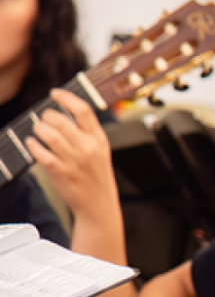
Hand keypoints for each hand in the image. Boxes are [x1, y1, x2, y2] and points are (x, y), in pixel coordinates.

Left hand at [27, 89, 119, 220]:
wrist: (99, 203)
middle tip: (44, 119)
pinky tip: (32, 143)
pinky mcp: (61, 172)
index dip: (66, 98)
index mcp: (99, 139)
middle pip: (60, 120)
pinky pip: (41, 153)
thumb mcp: (101, 150)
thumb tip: (64, 113)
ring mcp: (74, 160)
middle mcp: (87, 148)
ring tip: (38, 131)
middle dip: (47, 116)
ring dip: (38, 129)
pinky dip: (33, 145)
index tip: (55, 93)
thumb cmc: (96, 175)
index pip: (83, 110)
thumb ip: (87, 133)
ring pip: (49, 135)